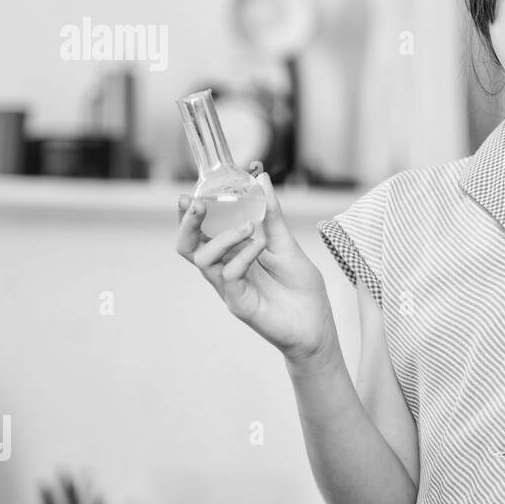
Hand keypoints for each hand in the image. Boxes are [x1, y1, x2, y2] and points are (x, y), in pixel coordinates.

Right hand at [175, 172, 336, 363]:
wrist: (317, 325)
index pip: (201, 231)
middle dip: (187, 223)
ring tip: (247, 227)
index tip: (190, 193)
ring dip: (222, 237)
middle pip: (189, 246)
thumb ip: (271, 214)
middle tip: (195, 204)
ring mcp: (230, 288)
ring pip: (204, 259)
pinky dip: (242, 257)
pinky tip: (260, 247)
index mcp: (233, 253)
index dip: (190, 213)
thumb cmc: (300, 288)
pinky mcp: (239, 304)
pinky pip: (230, 277)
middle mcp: (225, 269)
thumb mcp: (286, 243)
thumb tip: (261, 178)